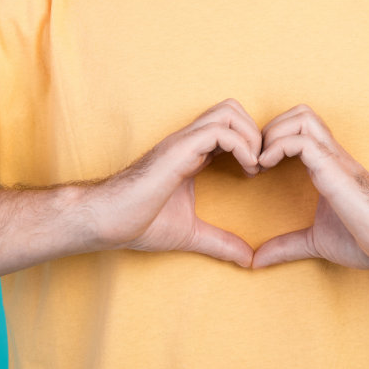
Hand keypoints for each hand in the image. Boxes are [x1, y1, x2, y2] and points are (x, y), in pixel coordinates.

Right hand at [81, 98, 261, 267]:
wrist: (107, 221)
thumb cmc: (138, 223)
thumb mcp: (190, 233)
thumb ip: (220, 242)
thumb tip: (248, 259)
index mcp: (192, 153)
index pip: (230, 126)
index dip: (251, 143)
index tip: (258, 172)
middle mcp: (189, 140)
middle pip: (232, 109)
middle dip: (256, 132)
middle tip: (261, 165)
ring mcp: (183, 141)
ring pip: (229, 111)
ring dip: (252, 136)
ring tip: (255, 166)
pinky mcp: (179, 148)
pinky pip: (221, 131)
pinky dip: (242, 146)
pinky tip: (247, 171)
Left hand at [251, 104, 368, 271]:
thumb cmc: (367, 240)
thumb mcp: (316, 241)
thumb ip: (287, 246)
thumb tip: (257, 261)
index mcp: (328, 166)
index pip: (299, 128)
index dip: (273, 139)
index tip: (256, 167)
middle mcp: (331, 155)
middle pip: (300, 113)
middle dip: (271, 129)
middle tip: (256, 159)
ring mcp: (334, 159)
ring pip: (301, 117)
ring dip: (273, 133)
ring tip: (260, 162)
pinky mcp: (334, 169)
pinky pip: (302, 141)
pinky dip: (278, 147)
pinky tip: (267, 167)